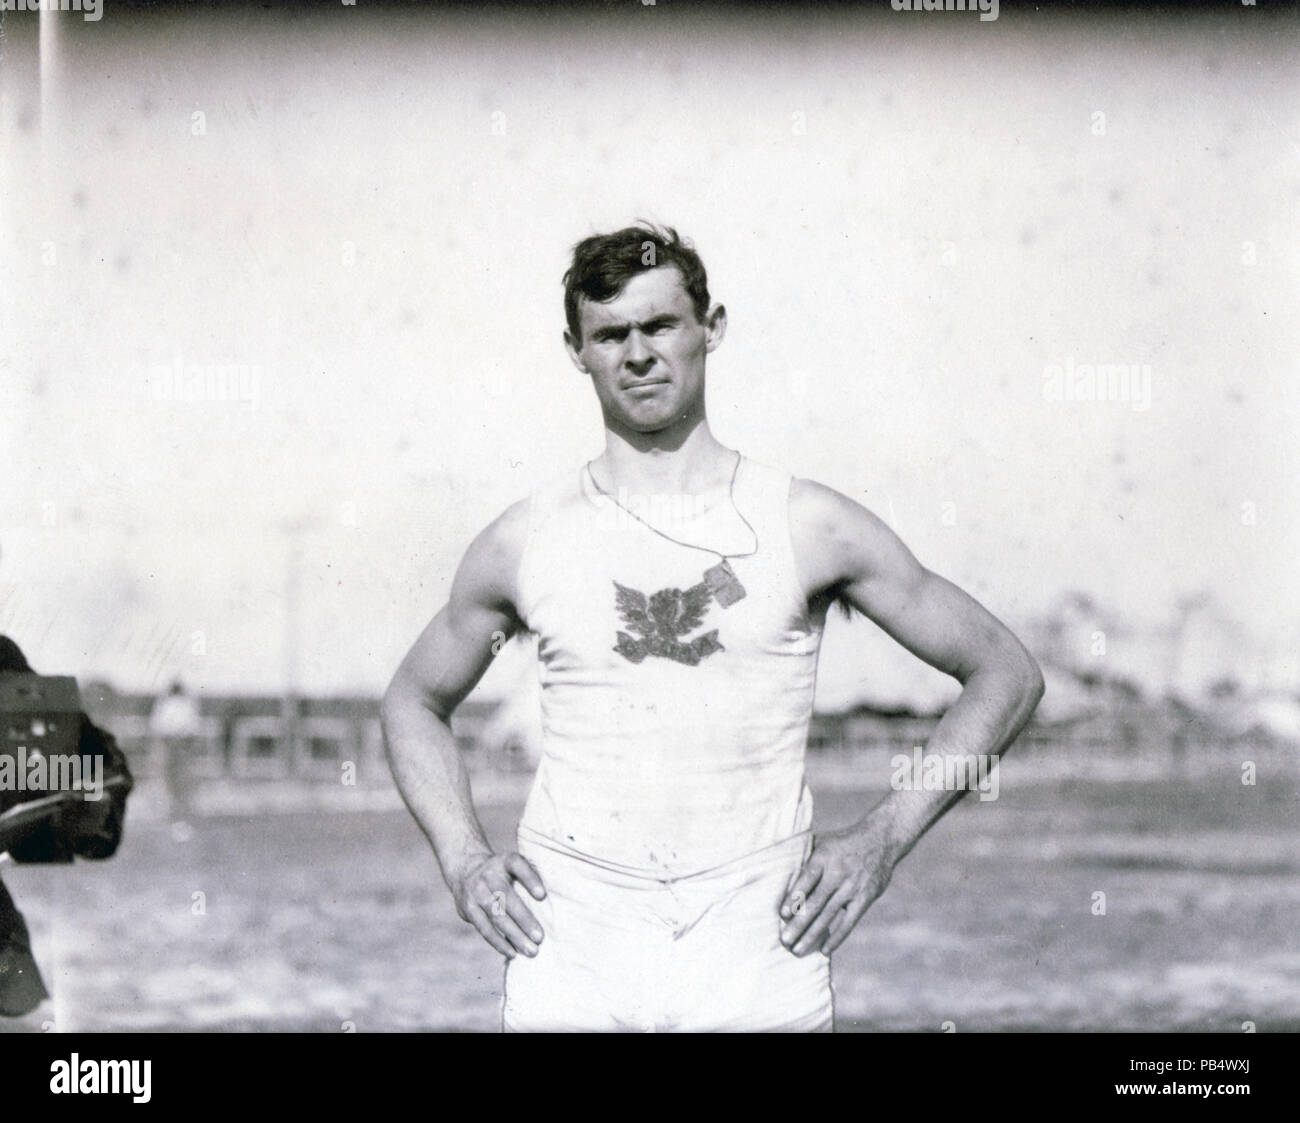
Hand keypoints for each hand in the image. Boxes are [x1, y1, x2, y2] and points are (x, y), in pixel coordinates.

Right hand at [448, 851, 545, 958]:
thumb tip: (555, 903)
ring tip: (531, 951)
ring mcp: (476, 891)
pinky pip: (484, 928)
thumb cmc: (504, 873)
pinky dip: (499, 942)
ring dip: (514, 936)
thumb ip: (531, 877)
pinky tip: (512, 953)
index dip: (530, 879)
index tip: (542, 896)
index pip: (518, 866)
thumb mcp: (515, 866)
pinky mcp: (467, 908)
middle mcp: (488, 874)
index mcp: (505, 861)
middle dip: (524, 919)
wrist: (466, 870)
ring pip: (496, 916)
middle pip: (506, 896)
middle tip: (540, 938)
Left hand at [778, 821, 897, 956]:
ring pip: (829, 916)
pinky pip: (849, 922)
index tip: (783, 914)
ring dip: (812, 935)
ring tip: (797, 950)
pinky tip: (825, 950)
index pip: (807, 879)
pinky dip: (837, 937)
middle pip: (815, 903)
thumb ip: (804, 854)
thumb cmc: (843, 843)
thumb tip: (775, 867)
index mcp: (824, 857)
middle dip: (799, 924)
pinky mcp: (865, 898)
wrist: (881, 839)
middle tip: (784, 941)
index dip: (795, 897)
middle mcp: (837, 873)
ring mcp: (852, 888)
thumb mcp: (823, 841)